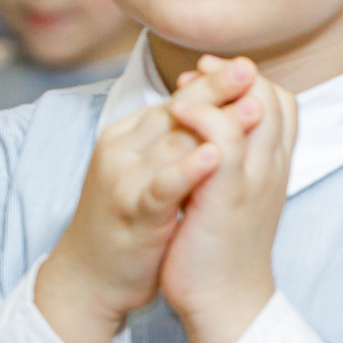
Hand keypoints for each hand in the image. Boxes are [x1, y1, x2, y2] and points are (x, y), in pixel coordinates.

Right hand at [31, 64, 257, 342]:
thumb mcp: (154, 169)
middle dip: (215, 90)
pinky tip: (214, 157)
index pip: (178, 100)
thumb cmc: (132, 218)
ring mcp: (124, 179)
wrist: (91, 277)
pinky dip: (186, 171)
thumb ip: (177, 138)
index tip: (248, 65)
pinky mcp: (130, 212)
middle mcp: (123, 149)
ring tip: (251, 109)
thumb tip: (217, 105)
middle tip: (249, 68)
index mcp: (131, 135)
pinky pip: (161, 187)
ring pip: (171, 144)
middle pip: (176, 112)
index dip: (214, 83)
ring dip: (213, 125)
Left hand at [161, 57, 296, 342]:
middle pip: (274, 98)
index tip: (216, 76)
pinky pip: (225, 142)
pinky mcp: (230, 195)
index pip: (283, 105)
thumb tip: (213, 137)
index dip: (253, 83)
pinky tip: (178, 111)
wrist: (224, 301)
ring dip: (220, 89)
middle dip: (236, 75)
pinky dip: (205, 119)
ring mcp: (257, 180)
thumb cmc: (221, 250)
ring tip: (188, 82)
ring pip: (256, 111)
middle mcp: (274, 168)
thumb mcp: (234, 198)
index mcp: (276, 168)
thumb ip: (233, 165)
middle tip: (202, 67)